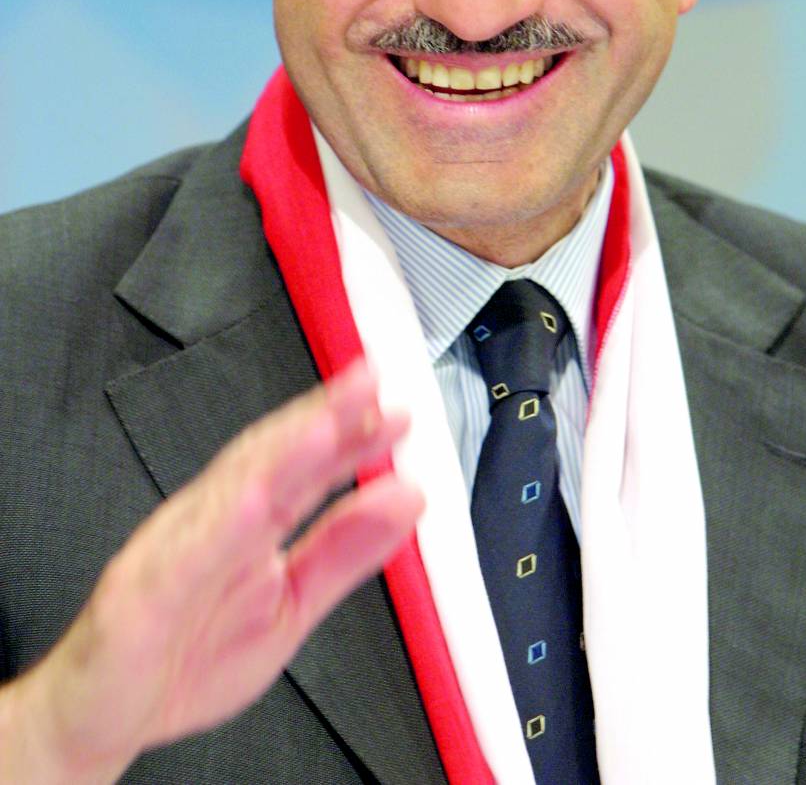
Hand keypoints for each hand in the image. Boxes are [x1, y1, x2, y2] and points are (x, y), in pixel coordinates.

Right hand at [0, 359, 421, 782]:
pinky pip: (184, 554)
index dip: (351, 433)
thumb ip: (346, 553)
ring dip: (279, 452)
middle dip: (320, 417)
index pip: (307, 466)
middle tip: (369, 383)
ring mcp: (177, 550)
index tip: (397, 412)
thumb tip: (407, 498)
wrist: (100, 719)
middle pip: (271, 456)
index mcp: (252, 525)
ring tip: (327, 423)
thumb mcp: (291, 607)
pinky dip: (220, 523)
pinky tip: (256, 499)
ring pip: (231, 489)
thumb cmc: (183, 660)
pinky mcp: (142, 592)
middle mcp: (215, 523)